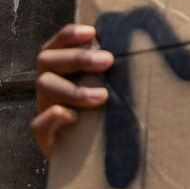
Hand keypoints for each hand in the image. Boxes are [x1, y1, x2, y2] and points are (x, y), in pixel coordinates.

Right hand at [31, 22, 112, 159]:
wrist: (93, 156)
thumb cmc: (106, 111)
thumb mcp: (108, 86)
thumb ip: (116, 69)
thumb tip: (150, 46)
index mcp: (60, 68)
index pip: (56, 44)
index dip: (69, 34)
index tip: (92, 31)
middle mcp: (48, 85)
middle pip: (46, 60)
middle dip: (77, 57)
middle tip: (107, 61)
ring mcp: (43, 108)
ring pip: (44, 85)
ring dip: (74, 88)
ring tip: (102, 96)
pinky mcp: (44, 136)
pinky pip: (38, 123)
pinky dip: (55, 116)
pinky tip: (75, 117)